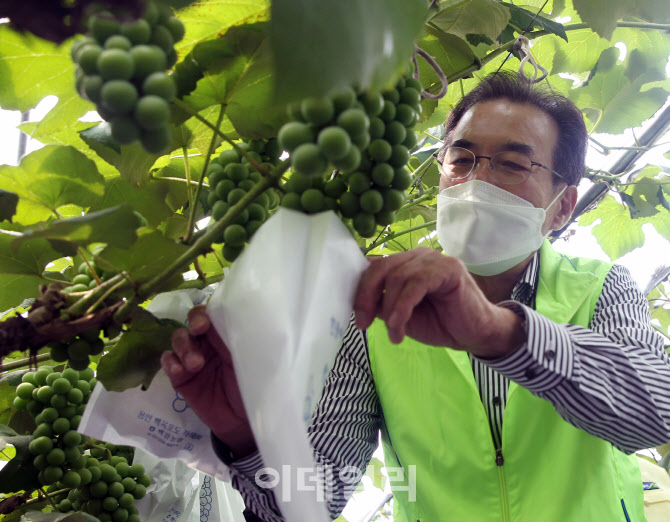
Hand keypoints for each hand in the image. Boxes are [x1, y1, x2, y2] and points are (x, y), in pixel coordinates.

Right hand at [160, 305, 256, 457]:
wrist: (243, 422)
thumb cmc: (254, 387)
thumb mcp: (253, 362)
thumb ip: (243, 342)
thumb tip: (240, 320)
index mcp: (228, 335)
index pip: (214, 312)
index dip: (207, 312)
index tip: (206, 322)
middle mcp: (210, 342)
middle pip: (193, 321)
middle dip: (193, 323)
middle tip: (199, 331)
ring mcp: (193, 358)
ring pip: (179, 339)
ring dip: (183, 346)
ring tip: (195, 365)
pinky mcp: (181, 377)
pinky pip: (168, 361)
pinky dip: (170, 362)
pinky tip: (179, 372)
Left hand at [353, 249, 524, 357]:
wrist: (475, 334)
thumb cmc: (439, 323)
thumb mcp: (401, 316)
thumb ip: (381, 304)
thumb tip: (357, 301)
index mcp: (405, 263)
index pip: (374, 267)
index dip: (360, 290)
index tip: (357, 317)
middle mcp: (418, 256)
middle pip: (381, 267)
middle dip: (366, 296)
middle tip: (363, 323)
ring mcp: (434, 259)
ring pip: (398, 277)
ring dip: (390, 309)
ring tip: (394, 333)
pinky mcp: (449, 269)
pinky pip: (416, 284)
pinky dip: (403, 306)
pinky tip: (398, 325)